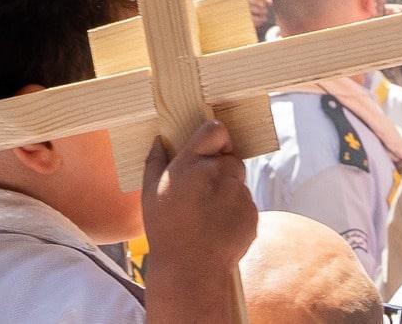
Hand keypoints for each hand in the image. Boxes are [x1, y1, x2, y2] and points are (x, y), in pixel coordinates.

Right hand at [141, 119, 257, 290]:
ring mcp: (238, 194)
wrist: (190, 271)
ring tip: (208, 216)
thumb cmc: (166, 231)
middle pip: (230, 158)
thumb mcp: (150, 194)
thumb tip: (160, 139)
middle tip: (204, 192)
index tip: (212, 148)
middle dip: (221, 169)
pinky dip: (236, 212)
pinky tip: (218, 228)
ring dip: (228, 192)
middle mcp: (217, 174)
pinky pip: (247, 204)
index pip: (215, 130)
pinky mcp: (252, 213)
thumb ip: (156, 161)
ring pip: (239, 183)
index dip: (216, 137)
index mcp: (191, 165)